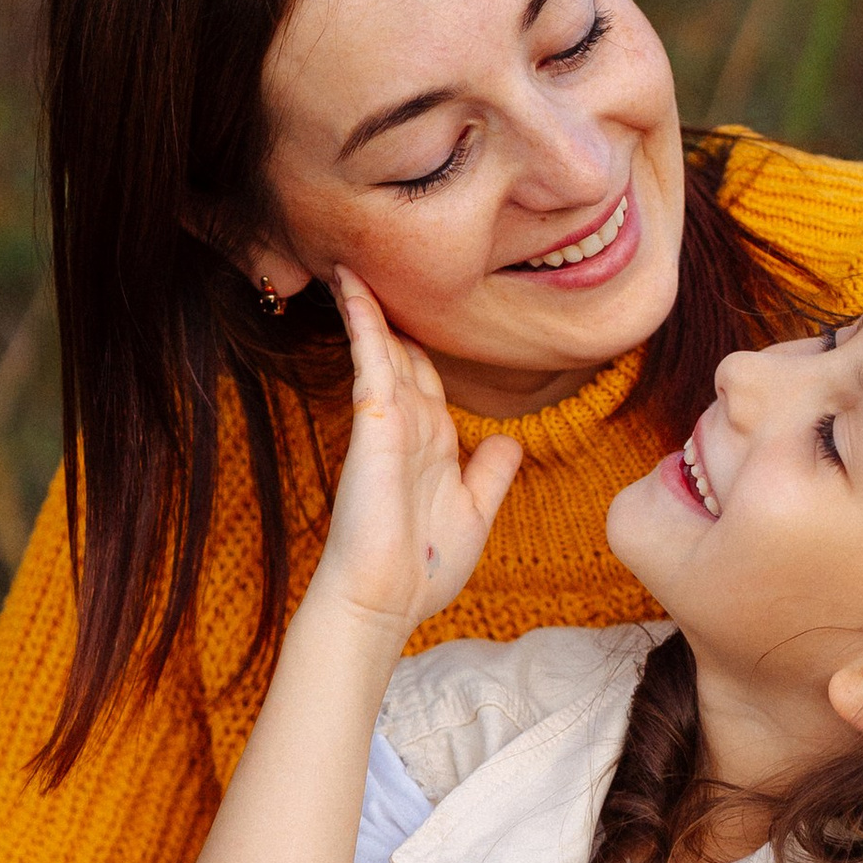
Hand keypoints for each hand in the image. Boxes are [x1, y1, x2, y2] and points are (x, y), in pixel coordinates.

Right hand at [313, 273, 522, 636]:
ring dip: (369, 305)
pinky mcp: (374, 423)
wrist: (385, 600)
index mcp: (433, 443)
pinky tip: (352, 286)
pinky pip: (371, 359)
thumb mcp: (476, 513)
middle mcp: (410, 425)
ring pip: (384, 347)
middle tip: (375, 268)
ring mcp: (389, 421)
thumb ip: (492, 473)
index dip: (418, 345)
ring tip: (352, 263)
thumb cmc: (423, 568)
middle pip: (404, 355)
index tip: (413, 310)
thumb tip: (510, 440)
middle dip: (393, 316)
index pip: (426, 379)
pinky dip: (362, 321)